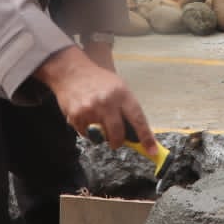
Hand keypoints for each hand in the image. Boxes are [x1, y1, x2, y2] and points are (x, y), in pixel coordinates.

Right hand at [35, 45, 155, 156]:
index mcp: (122, 94)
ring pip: (101, 136)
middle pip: (118, 133)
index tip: (152, 151)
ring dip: (100, 134)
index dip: (146, 137)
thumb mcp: (119, 88)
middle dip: (118, 142)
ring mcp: (91, 109)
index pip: (138, 119)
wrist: (71, 72)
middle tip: (116, 142)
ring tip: (96, 119)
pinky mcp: (76, 115)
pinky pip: (85, 134)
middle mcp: (107, 102)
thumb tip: (136, 134)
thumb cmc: (99, 81)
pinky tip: (85, 116)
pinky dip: (87, 130)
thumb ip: (127, 109)